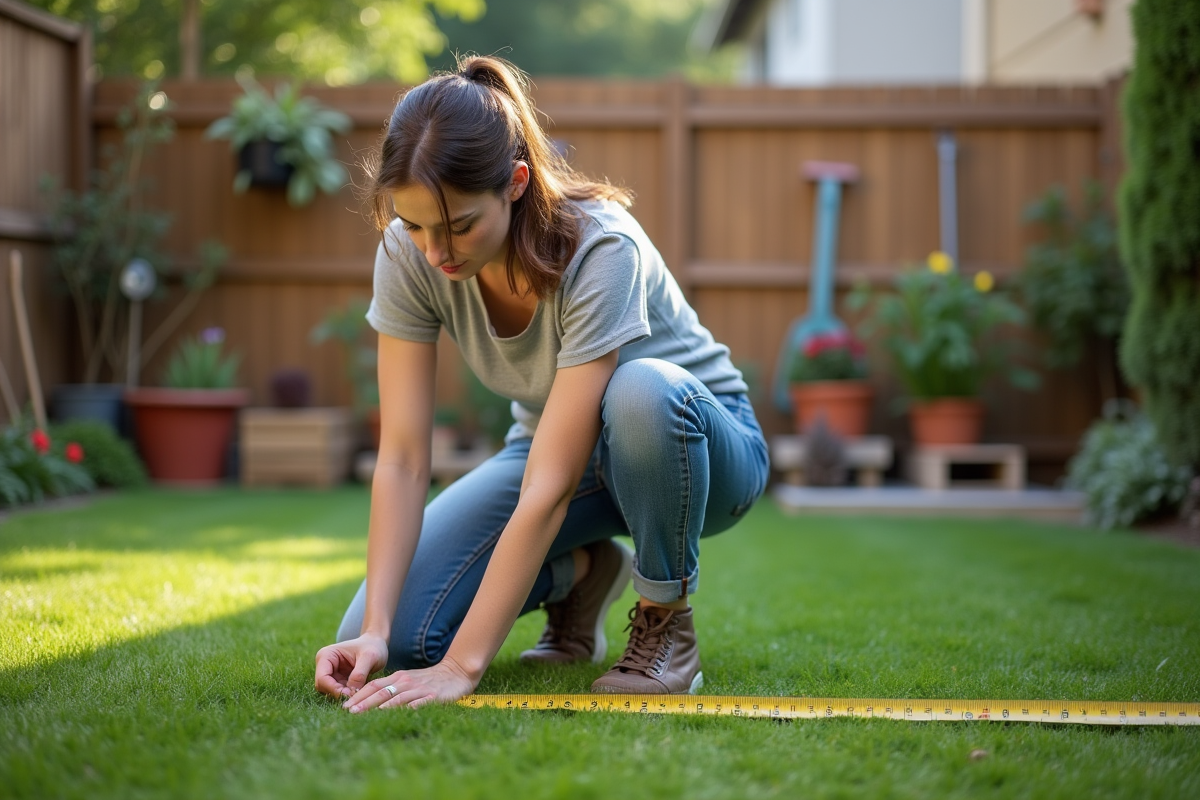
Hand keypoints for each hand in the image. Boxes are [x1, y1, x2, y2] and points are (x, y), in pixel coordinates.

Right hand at [314, 634, 388, 698]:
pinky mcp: (337, 680)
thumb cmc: (373, 646)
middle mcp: (324, 665)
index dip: (334, 689)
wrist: (376, 644)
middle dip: (339, 693)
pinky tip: (359, 692)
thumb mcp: (369, 657)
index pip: (322, 678)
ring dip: (343, 695)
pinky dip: (347, 694)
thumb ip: (359, 674)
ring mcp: (330, 673)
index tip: (351, 695)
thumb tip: (351, 692)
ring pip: (330, 692)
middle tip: (356, 696)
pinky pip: (338, 692)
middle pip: (324, 687)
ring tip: (359, 693)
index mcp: (326, 655)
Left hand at [342, 657, 476, 711]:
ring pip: (396, 697)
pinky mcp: (432, 696)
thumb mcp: (408, 680)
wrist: (456, 671)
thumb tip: (371, 701)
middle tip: (349, 712)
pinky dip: (407, 708)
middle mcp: (406, 682)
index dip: (359, 695)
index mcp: (398, 678)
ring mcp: (419, 689)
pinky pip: (418, 703)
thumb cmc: (430, 679)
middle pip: (381, 692)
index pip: (374, 686)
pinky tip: (397, 714)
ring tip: (367, 714)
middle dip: (364, 702)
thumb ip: (392, 688)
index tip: (345, 706)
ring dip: (380, 706)